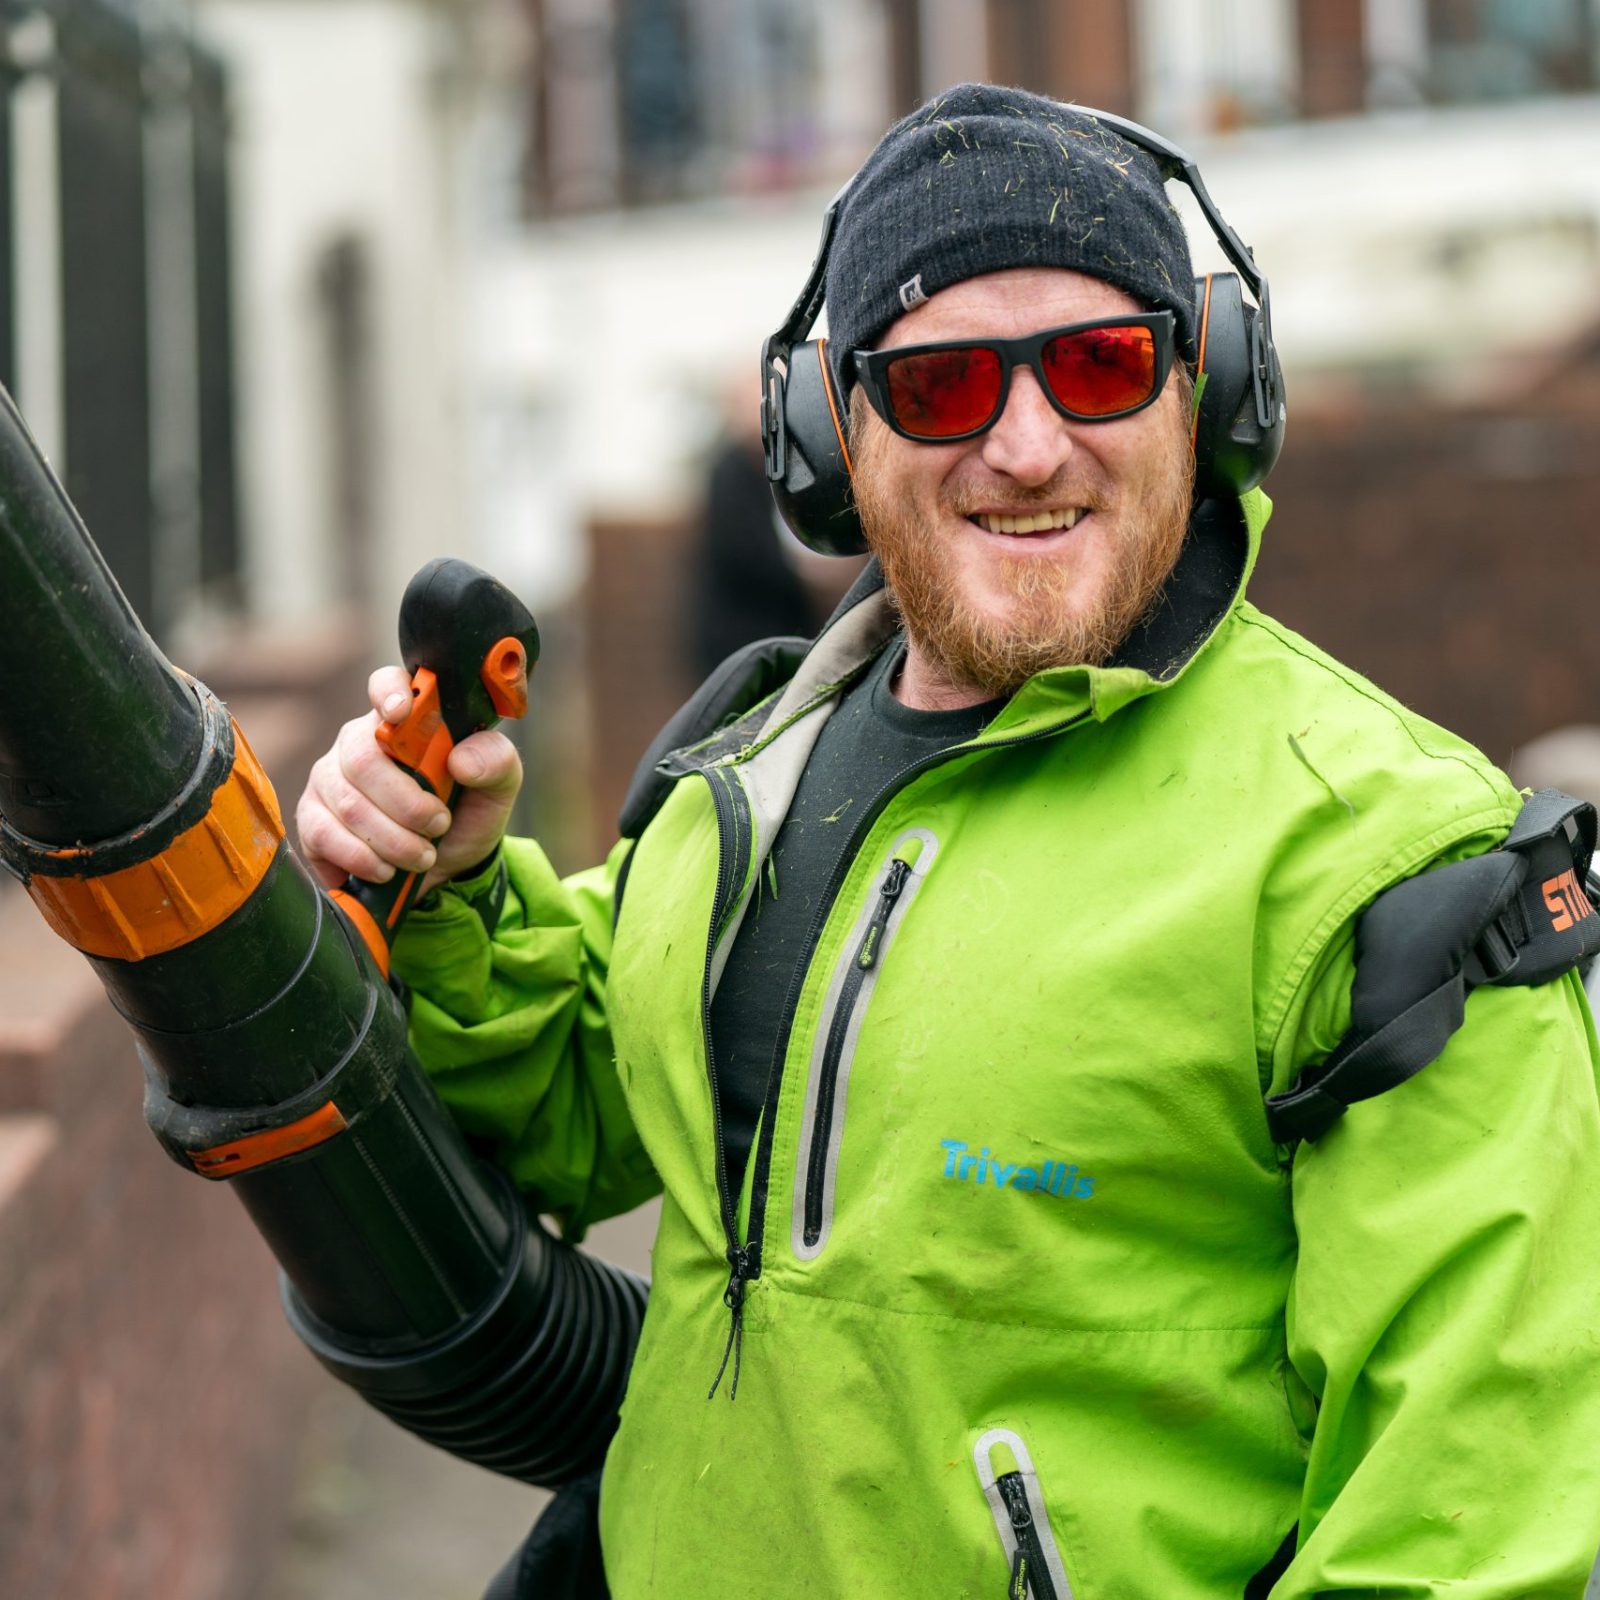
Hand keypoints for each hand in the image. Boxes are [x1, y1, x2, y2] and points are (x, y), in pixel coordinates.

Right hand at [296, 665, 523, 895]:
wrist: (446, 870)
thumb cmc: (465, 814)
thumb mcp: (498, 788)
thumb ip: (496, 761)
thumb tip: (461, 760)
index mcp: (406, 721)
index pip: (386, 684)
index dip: (389, 692)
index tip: (402, 713)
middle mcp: (359, 742)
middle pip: (363, 758)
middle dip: (408, 804)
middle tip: (439, 825)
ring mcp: (329, 779)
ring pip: (348, 803)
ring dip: (393, 839)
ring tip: (423, 855)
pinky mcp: (312, 819)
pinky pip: (324, 834)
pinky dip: (363, 858)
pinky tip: (386, 869)